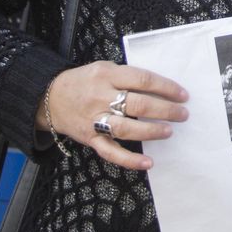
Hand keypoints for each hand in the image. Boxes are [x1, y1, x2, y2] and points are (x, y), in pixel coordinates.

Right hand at [44, 61, 189, 170]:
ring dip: (151, 131)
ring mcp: (94, 120)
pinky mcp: (90, 139)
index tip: (183, 95)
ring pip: (126, 128)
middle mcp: (101, 97)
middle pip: (138, 104)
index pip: (142, 79)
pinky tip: (148, 163)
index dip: (166, 87)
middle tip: (182, 114)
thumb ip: (127, 76)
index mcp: (107, 75)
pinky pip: (111, 152)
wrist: (49, 97)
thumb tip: (161, 88)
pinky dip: (130, 160)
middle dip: (165, 110)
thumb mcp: (104, 68)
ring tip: (169, 131)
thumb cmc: (84, 82)